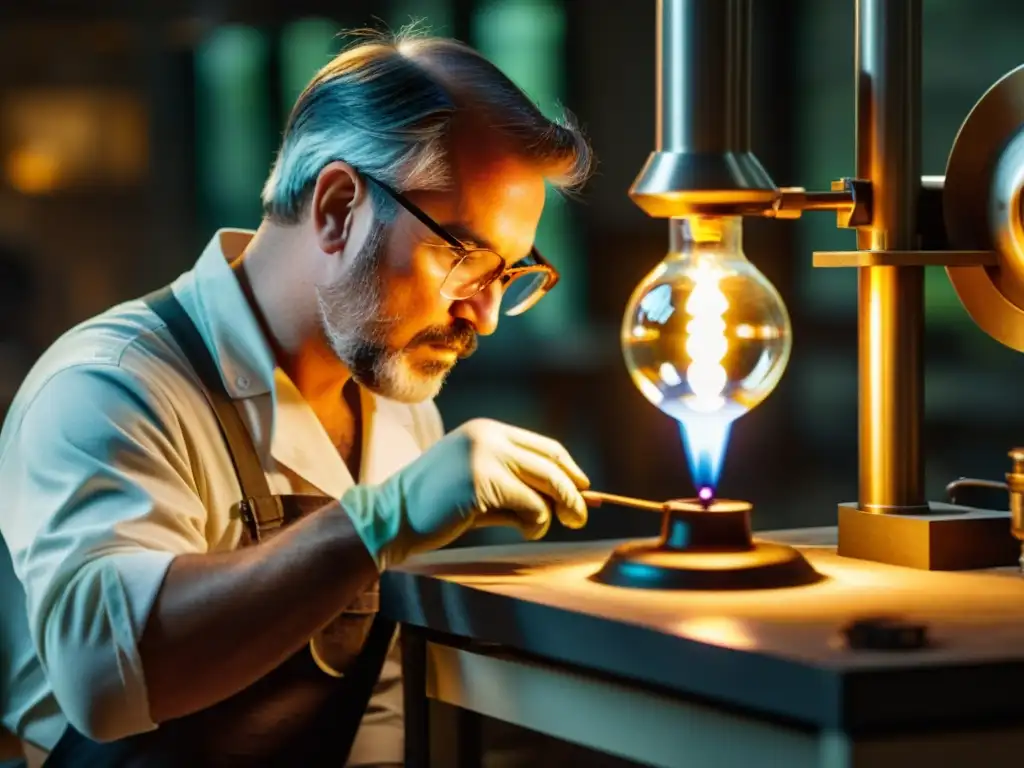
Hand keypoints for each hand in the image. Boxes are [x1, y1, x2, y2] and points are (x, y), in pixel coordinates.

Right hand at [340, 418, 590, 569]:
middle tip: (580, 518)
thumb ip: (516, 485)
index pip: (543, 445)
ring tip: (542, 529)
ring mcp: (485, 456)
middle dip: (573, 493)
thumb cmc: (437, 507)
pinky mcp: (482, 482)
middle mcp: (488, 436)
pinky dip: (537, 524)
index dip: (568, 468)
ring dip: (556, 512)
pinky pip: (532, 506)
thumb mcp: (479, 485)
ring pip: (546, 484)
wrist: (391, 516)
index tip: (582, 488)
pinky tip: (526, 531)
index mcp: (487, 430)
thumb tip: (566, 500)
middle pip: (551, 462)